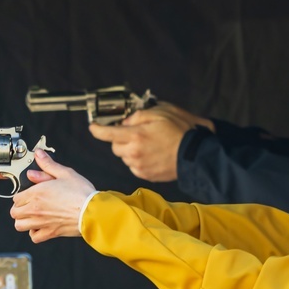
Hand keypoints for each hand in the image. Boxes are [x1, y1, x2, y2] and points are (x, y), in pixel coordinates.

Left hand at [10, 149, 96, 243]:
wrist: (93, 212)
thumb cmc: (82, 193)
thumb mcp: (66, 173)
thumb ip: (48, 165)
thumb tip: (38, 155)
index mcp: (36, 193)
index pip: (16, 197)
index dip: (22, 195)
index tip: (29, 194)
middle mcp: (35, 209)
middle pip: (14, 212)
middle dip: (20, 208)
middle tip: (29, 205)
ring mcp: (41, 222)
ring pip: (19, 225)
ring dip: (24, 221)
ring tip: (33, 216)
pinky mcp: (50, 233)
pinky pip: (34, 237)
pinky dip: (35, 233)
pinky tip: (41, 226)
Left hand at [87, 101, 213, 181]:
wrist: (195, 155)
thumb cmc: (180, 131)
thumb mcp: (161, 113)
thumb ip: (139, 115)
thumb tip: (126, 122)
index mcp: (135, 136)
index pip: (107, 134)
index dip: (97, 129)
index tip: (93, 126)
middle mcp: (134, 153)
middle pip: (115, 147)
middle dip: (120, 140)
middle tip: (134, 134)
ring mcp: (139, 166)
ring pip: (125, 158)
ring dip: (130, 151)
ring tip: (148, 146)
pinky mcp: (146, 175)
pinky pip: (134, 167)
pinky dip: (138, 161)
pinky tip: (152, 155)